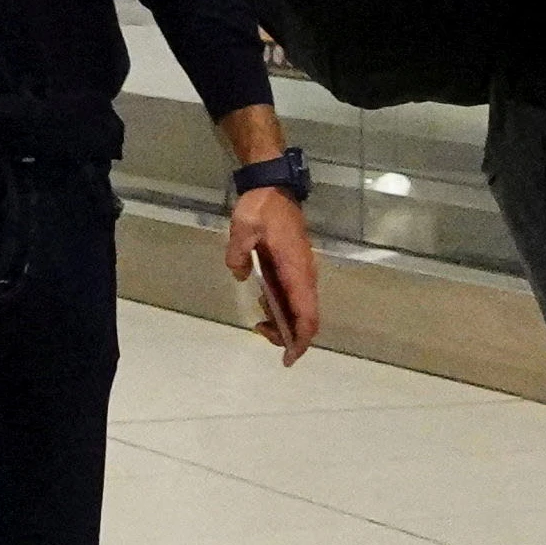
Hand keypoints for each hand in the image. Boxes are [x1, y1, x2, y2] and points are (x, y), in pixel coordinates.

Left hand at [225, 189, 321, 366]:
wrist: (274, 186)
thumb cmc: (261, 207)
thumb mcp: (243, 228)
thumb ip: (238, 254)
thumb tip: (240, 274)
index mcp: (296, 270)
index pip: (306, 314)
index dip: (300, 340)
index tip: (288, 358)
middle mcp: (305, 274)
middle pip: (307, 317)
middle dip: (289, 335)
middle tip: (260, 332)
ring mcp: (302, 270)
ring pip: (302, 308)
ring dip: (285, 322)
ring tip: (260, 323)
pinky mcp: (296, 266)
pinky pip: (295, 296)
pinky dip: (284, 308)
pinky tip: (264, 303)